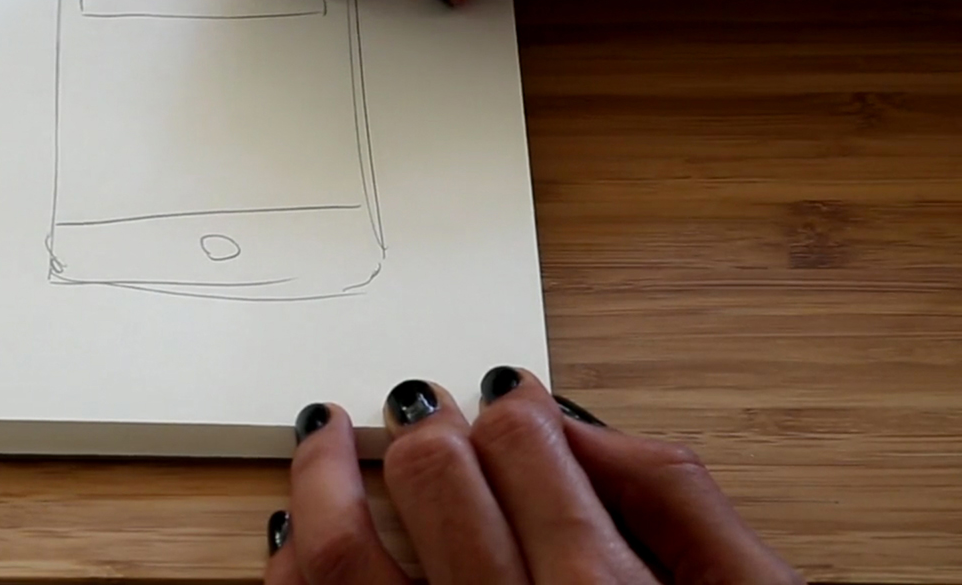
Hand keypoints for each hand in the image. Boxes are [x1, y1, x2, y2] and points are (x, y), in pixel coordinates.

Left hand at [263, 370, 798, 584]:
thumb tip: (585, 431)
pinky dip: (291, 568)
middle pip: (433, 480)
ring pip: (340, 549)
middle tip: (420, 410)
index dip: (509, 411)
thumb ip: (679, 506)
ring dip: (324, 477)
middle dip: (424, 430)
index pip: (525, 450)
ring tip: (325, 436)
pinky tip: (297, 537)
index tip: (503, 401)